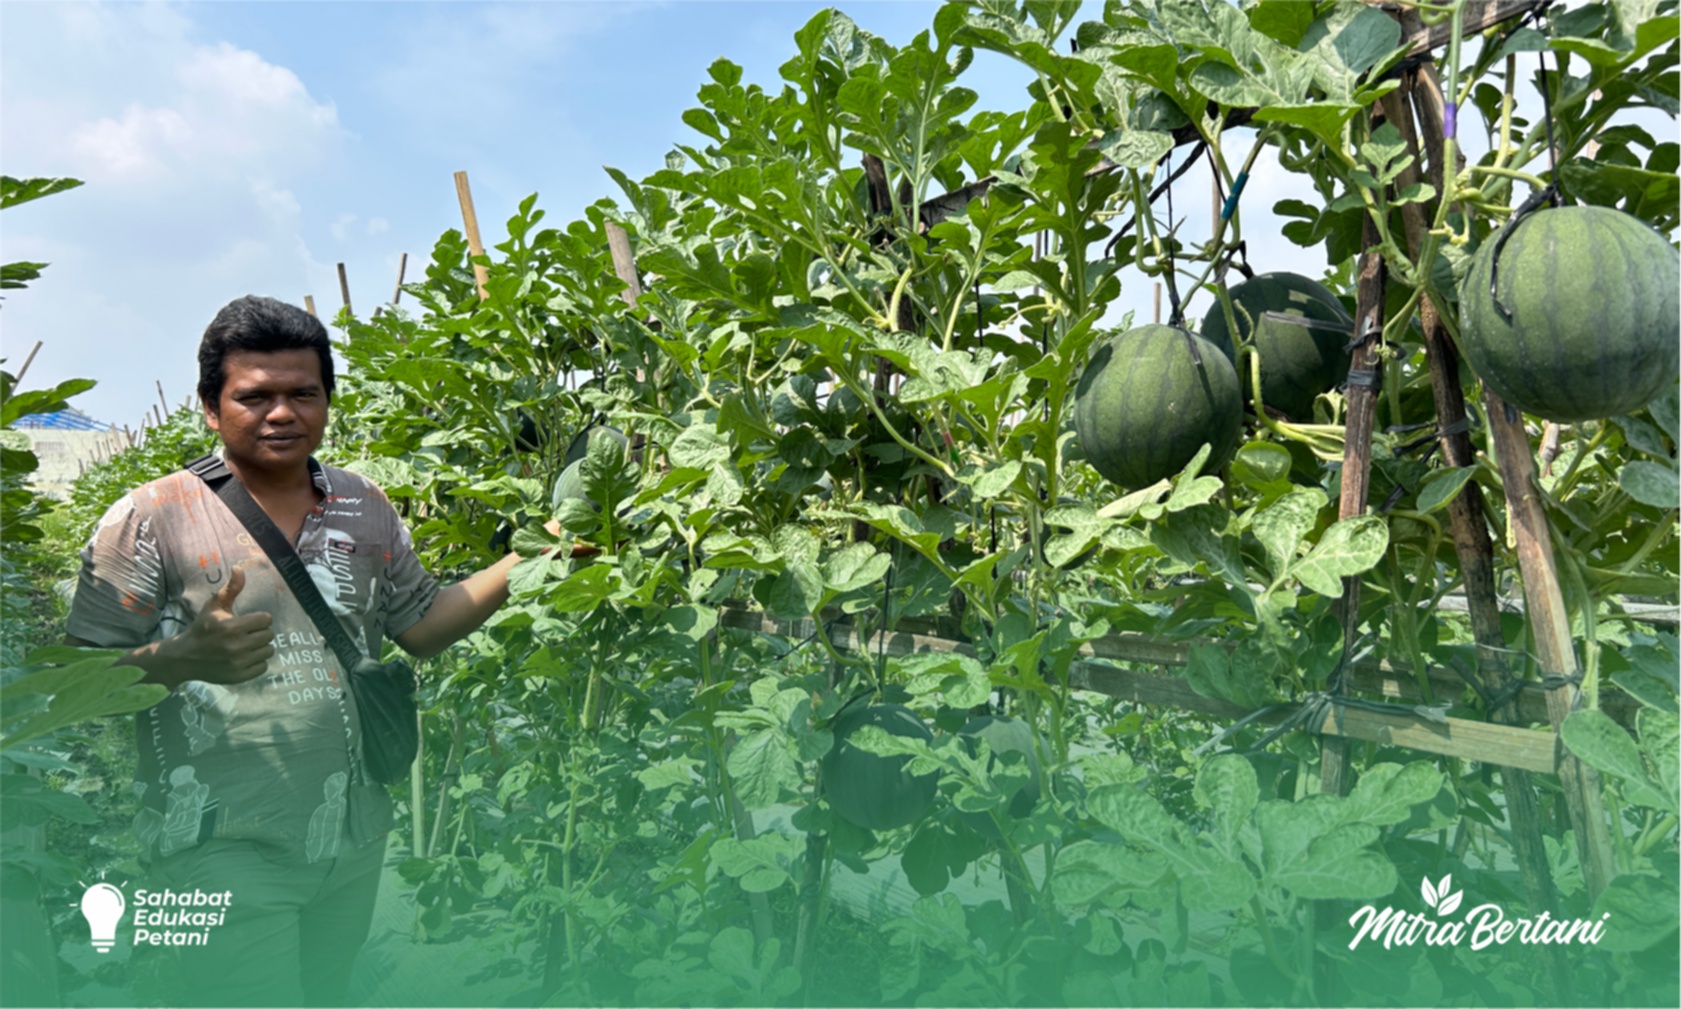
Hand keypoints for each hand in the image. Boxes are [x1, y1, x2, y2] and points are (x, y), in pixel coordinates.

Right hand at [173, 566, 274, 684]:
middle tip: (246, 634)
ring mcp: (239, 663)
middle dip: (259, 633)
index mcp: (232, 627)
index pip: (266, 620)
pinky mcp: (239, 676)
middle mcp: (237, 646)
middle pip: (269, 635)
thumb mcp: (214, 606)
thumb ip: (230, 588)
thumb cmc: (203, 628)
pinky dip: (256, 662)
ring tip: (246, 646)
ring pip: (268, 651)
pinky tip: (244, 658)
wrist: (185, 657)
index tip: (248, 622)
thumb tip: (239, 568)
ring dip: (260, 647)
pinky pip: (263, 667)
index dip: (258, 619)